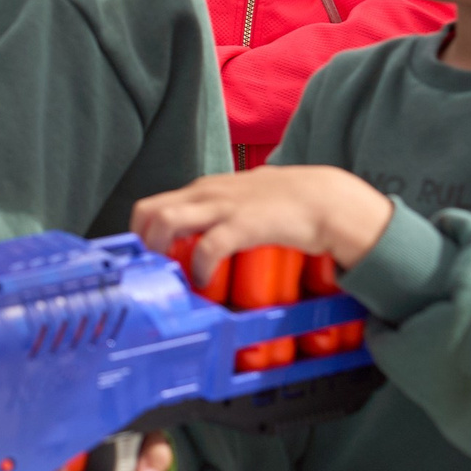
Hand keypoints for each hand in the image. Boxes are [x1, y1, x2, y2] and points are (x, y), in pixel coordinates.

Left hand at [129, 165, 394, 283]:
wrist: (330, 199)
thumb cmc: (290, 201)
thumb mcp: (245, 197)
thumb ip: (224, 208)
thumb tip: (209, 232)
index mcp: (205, 188)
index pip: (153, 205)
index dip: (141, 234)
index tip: (144, 259)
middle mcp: (206, 193)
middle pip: (149, 211)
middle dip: (141, 242)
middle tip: (151, 270)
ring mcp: (223, 207)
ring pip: (167, 221)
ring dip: (160, 251)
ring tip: (170, 275)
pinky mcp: (244, 224)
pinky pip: (208, 246)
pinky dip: (200, 267)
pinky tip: (203, 282)